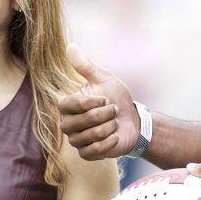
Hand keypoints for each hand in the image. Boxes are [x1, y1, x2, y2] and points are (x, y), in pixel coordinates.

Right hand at [59, 44, 138, 159]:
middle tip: (113, 111)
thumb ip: (85, 66)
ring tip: (114, 123)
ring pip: (90, 136)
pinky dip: (109, 142)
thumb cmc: (117, 98)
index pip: (71, 105)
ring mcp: (76, 140)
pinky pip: (94, 150)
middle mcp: (67, 123)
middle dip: (105, 115)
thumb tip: (70, 46)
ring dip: (109, 128)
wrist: (133, 121)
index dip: (92, 102)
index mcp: (68, 105)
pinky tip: (114, 136)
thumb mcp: (104, 79)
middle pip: (83, 121)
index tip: (106, 98)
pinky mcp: (86, 154)